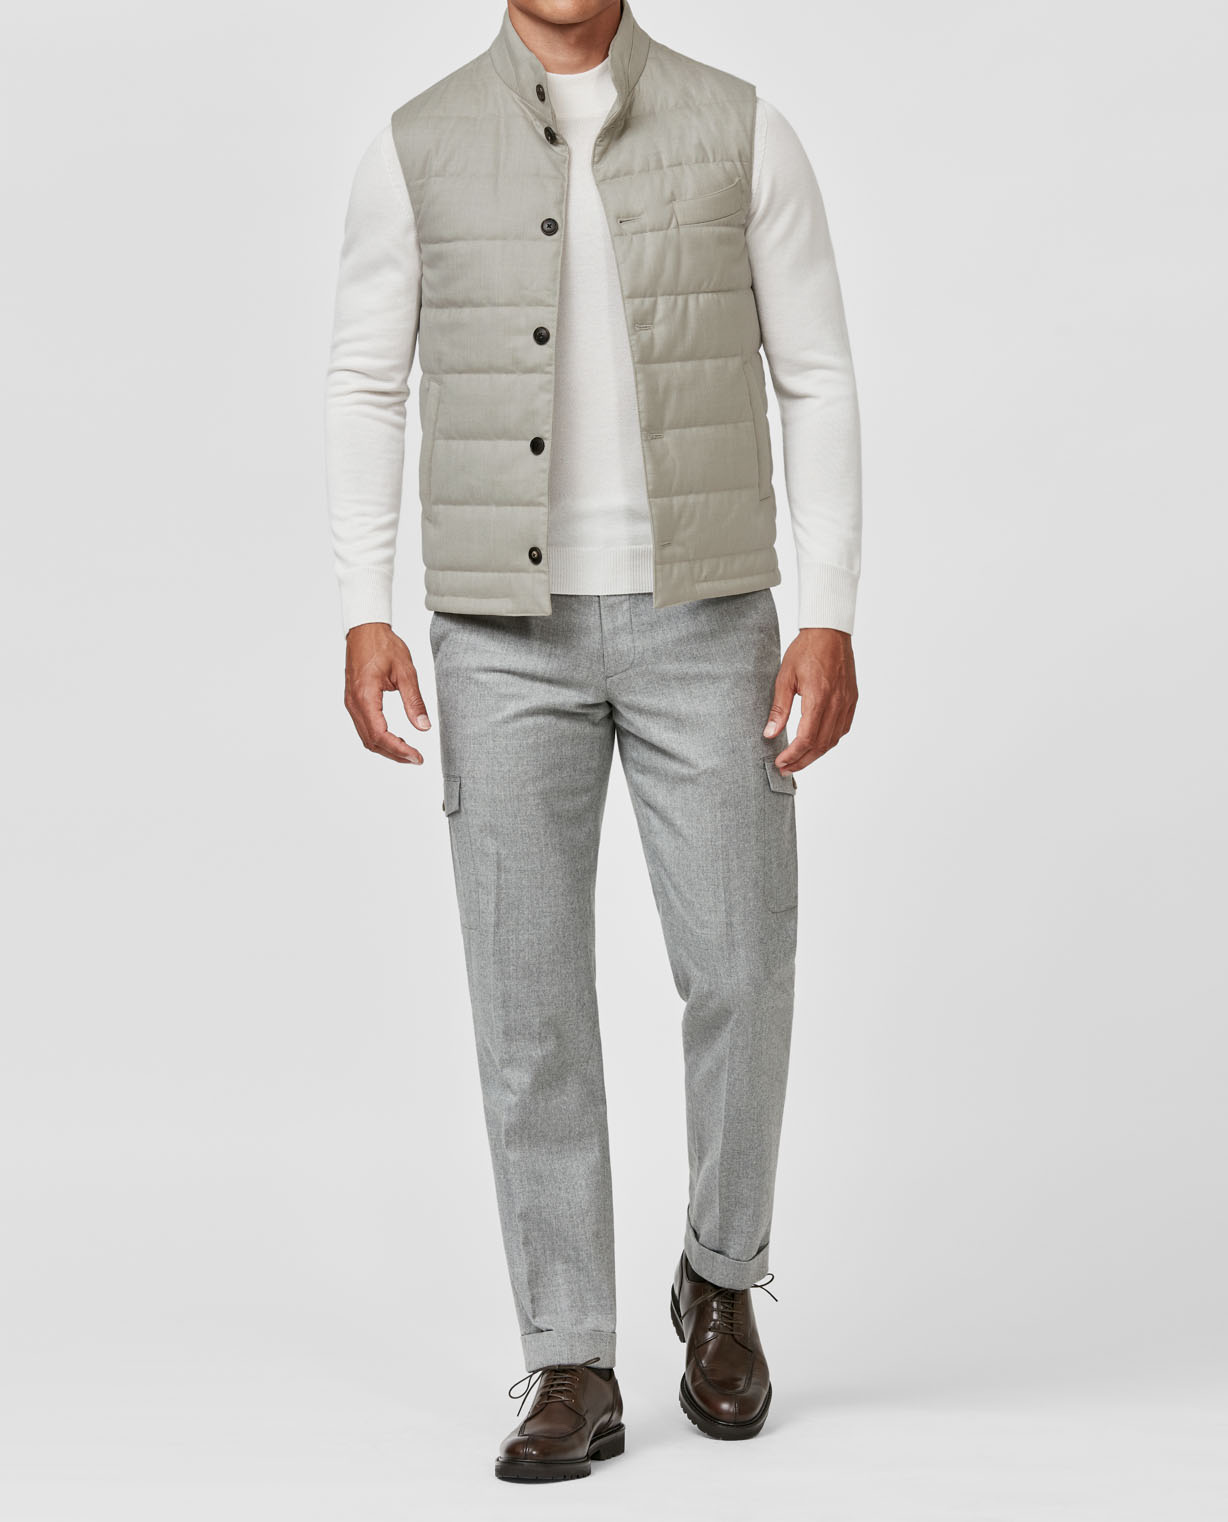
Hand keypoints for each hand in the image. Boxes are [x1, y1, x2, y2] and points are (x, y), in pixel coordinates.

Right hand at [344, 622, 430, 763]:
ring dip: (386, 748)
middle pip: (371, 741)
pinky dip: (379, 738)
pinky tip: (395, 739)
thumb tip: (423, 727)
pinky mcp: (353, 701)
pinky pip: (364, 727)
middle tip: (416, 759)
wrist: (365, 630)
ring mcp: (351, 703)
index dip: (399, 750)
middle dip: (394, 754)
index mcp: (366, 696)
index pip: (380, 734)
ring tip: (408, 752)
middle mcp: (354, 703)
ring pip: (366, 737)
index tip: (416, 757)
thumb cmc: (383, 645)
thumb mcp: (406, 672)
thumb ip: (414, 701)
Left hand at [763, 628, 857, 773]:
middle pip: (821, 745)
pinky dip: (829, 741)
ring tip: (799, 760)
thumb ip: (780, 708)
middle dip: (802, 761)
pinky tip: (817, 744)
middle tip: (786, 769)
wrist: (829, 632)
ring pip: (833, 740)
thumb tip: (770, 734)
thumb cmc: (805, 650)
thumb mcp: (784, 677)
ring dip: (816, 754)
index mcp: (818, 698)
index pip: (806, 738)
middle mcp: (836, 703)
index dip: (793, 755)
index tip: (780, 762)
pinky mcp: (852, 700)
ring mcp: (847, 703)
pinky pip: (842, 729)